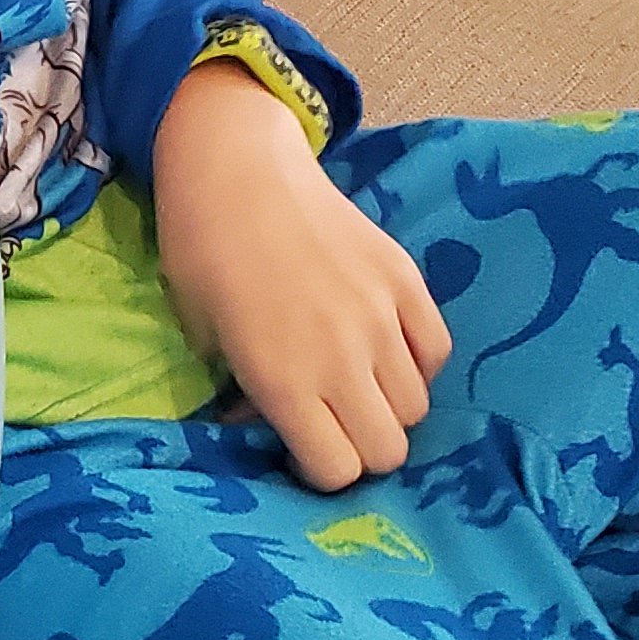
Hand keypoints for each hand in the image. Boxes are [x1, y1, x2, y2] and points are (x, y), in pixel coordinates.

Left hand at [149, 60, 450, 488]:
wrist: (237, 169)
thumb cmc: (202, 254)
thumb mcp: (204, 338)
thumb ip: (244, 394)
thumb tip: (269, 424)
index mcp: (284, 381)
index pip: (338, 470)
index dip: (319, 468)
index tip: (302, 446)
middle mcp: (342, 359)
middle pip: (389, 449)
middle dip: (361, 447)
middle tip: (334, 420)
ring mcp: (382, 318)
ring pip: (418, 405)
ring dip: (389, 406)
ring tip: (358, 381)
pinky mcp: (406, 280)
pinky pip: (436, 350)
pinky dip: (417, 361)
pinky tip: (386, 348)